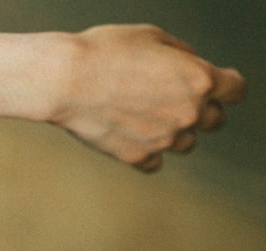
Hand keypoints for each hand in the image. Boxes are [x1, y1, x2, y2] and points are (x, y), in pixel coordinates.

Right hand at [52, 24, 245, 171]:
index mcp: (200, 79)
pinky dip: (148, 152)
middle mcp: (188, 113)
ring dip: (174, 132)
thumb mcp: (152, 37)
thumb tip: (187, 67)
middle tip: (174, 101)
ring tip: (147, 119)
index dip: (227, 86)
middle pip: (215, 121)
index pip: (236, 90)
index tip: (218, 88)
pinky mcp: (137, 157)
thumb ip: (181, 56)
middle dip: (200, 110)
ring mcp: (164, 139)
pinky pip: (155, 162)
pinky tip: (132, 137)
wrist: (65, 81)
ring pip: (186, 144)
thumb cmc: (104, 53)